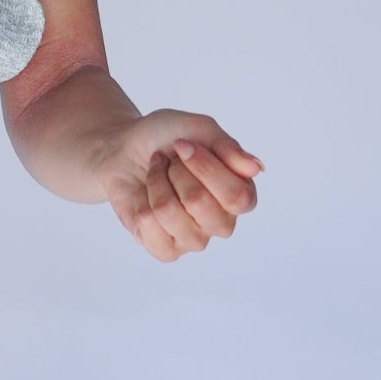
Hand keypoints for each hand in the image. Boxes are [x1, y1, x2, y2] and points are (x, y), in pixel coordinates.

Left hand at [95, 109, 261, 261]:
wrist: (123, 150)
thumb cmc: (166, 139)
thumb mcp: (198, 129)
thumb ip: (227, 147)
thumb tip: (257, 168)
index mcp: (240, 195)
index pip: (237, 196)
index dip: (206, 168)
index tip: (182, 144)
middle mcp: (222, 222)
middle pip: (200, 203)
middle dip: (175, 173)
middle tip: (170, 163)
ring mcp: (195, 240)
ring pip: (169, 212)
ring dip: (155, 183)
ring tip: (156, 175)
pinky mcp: (166, 251)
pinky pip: (149, 228)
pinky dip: (140, 204)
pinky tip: (146, 198)